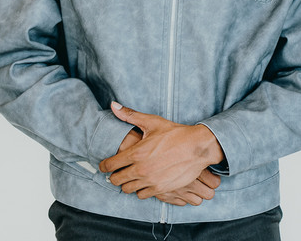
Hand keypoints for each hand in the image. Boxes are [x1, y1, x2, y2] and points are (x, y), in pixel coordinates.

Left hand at [99, 102, 223, 199]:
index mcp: (136, 153)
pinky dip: (140, 190)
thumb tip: (113, 105)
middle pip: (116, 180)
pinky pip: (142, 195)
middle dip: (114, 175)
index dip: (104, 165)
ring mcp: (150, 181)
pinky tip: (144, 182)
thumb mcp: (152, 122)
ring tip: (130, 176)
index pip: (110, 165)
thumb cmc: (175, 133)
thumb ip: (130, 115)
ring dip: (127, 183)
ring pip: (128, 189)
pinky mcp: (160, 189)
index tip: (104, 165)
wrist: (197, 147)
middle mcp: (141, 170)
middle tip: (117, 171)